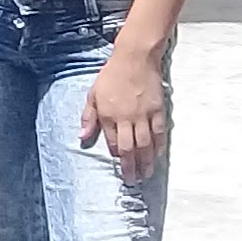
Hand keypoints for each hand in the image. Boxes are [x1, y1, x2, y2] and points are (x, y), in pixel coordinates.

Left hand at [81, 46, 168, 182]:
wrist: (134, 59)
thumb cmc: (111, 76)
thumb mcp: (93, 95)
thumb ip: (88, 117)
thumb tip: (82, 137)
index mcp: (108, 115)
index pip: (113, 142)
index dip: (117, 156)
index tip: (120, 166)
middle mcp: (126, 118)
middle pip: (130, 148)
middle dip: (131, 167)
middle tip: (133, 181)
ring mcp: (143, 115)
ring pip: (146, 144)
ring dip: (146, 161)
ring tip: (147, 174)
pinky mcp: (158, 110)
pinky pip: (160, 133)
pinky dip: (159, 146)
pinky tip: (158, 156)